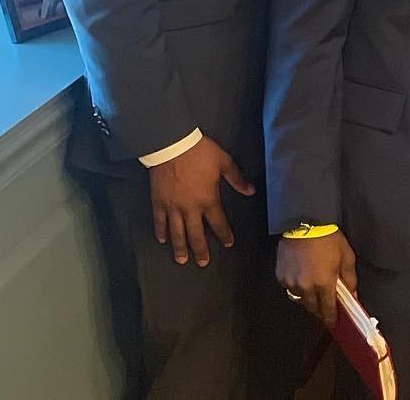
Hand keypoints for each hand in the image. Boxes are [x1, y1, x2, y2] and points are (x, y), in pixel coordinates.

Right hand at [148, 134, 254, 266]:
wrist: (173, 145)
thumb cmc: (201, 153)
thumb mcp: (224, 163)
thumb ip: (237, 179)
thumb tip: (251, 191)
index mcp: (208, 200)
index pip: (218, 222)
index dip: (223, 234)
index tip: (227, 244)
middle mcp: (190, 208)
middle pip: (196, 234)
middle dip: (201, 249)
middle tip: (203, 263)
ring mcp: (173, 207)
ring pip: (176, 232)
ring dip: (180, 247)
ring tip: (182, 260)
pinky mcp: (158, 202)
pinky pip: (159, 221)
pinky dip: (161, 231)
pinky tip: (162, 240)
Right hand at [276, 230, 357, 328]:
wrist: (305, 222)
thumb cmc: (329, 238)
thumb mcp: (346, 256)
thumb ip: (350, 279)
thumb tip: (352, 295)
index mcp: (323, 284)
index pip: (327, 309)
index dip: (331, 318)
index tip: (333, 323)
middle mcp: (305, 287)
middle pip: (312, 307)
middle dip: (320, 310)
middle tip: (325, 307)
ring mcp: (290, 282)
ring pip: (299, 299)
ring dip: (308, 299)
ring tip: (314, 292)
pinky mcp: (280, 275)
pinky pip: (289, 288)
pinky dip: (296, 287)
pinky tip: (302, 279)